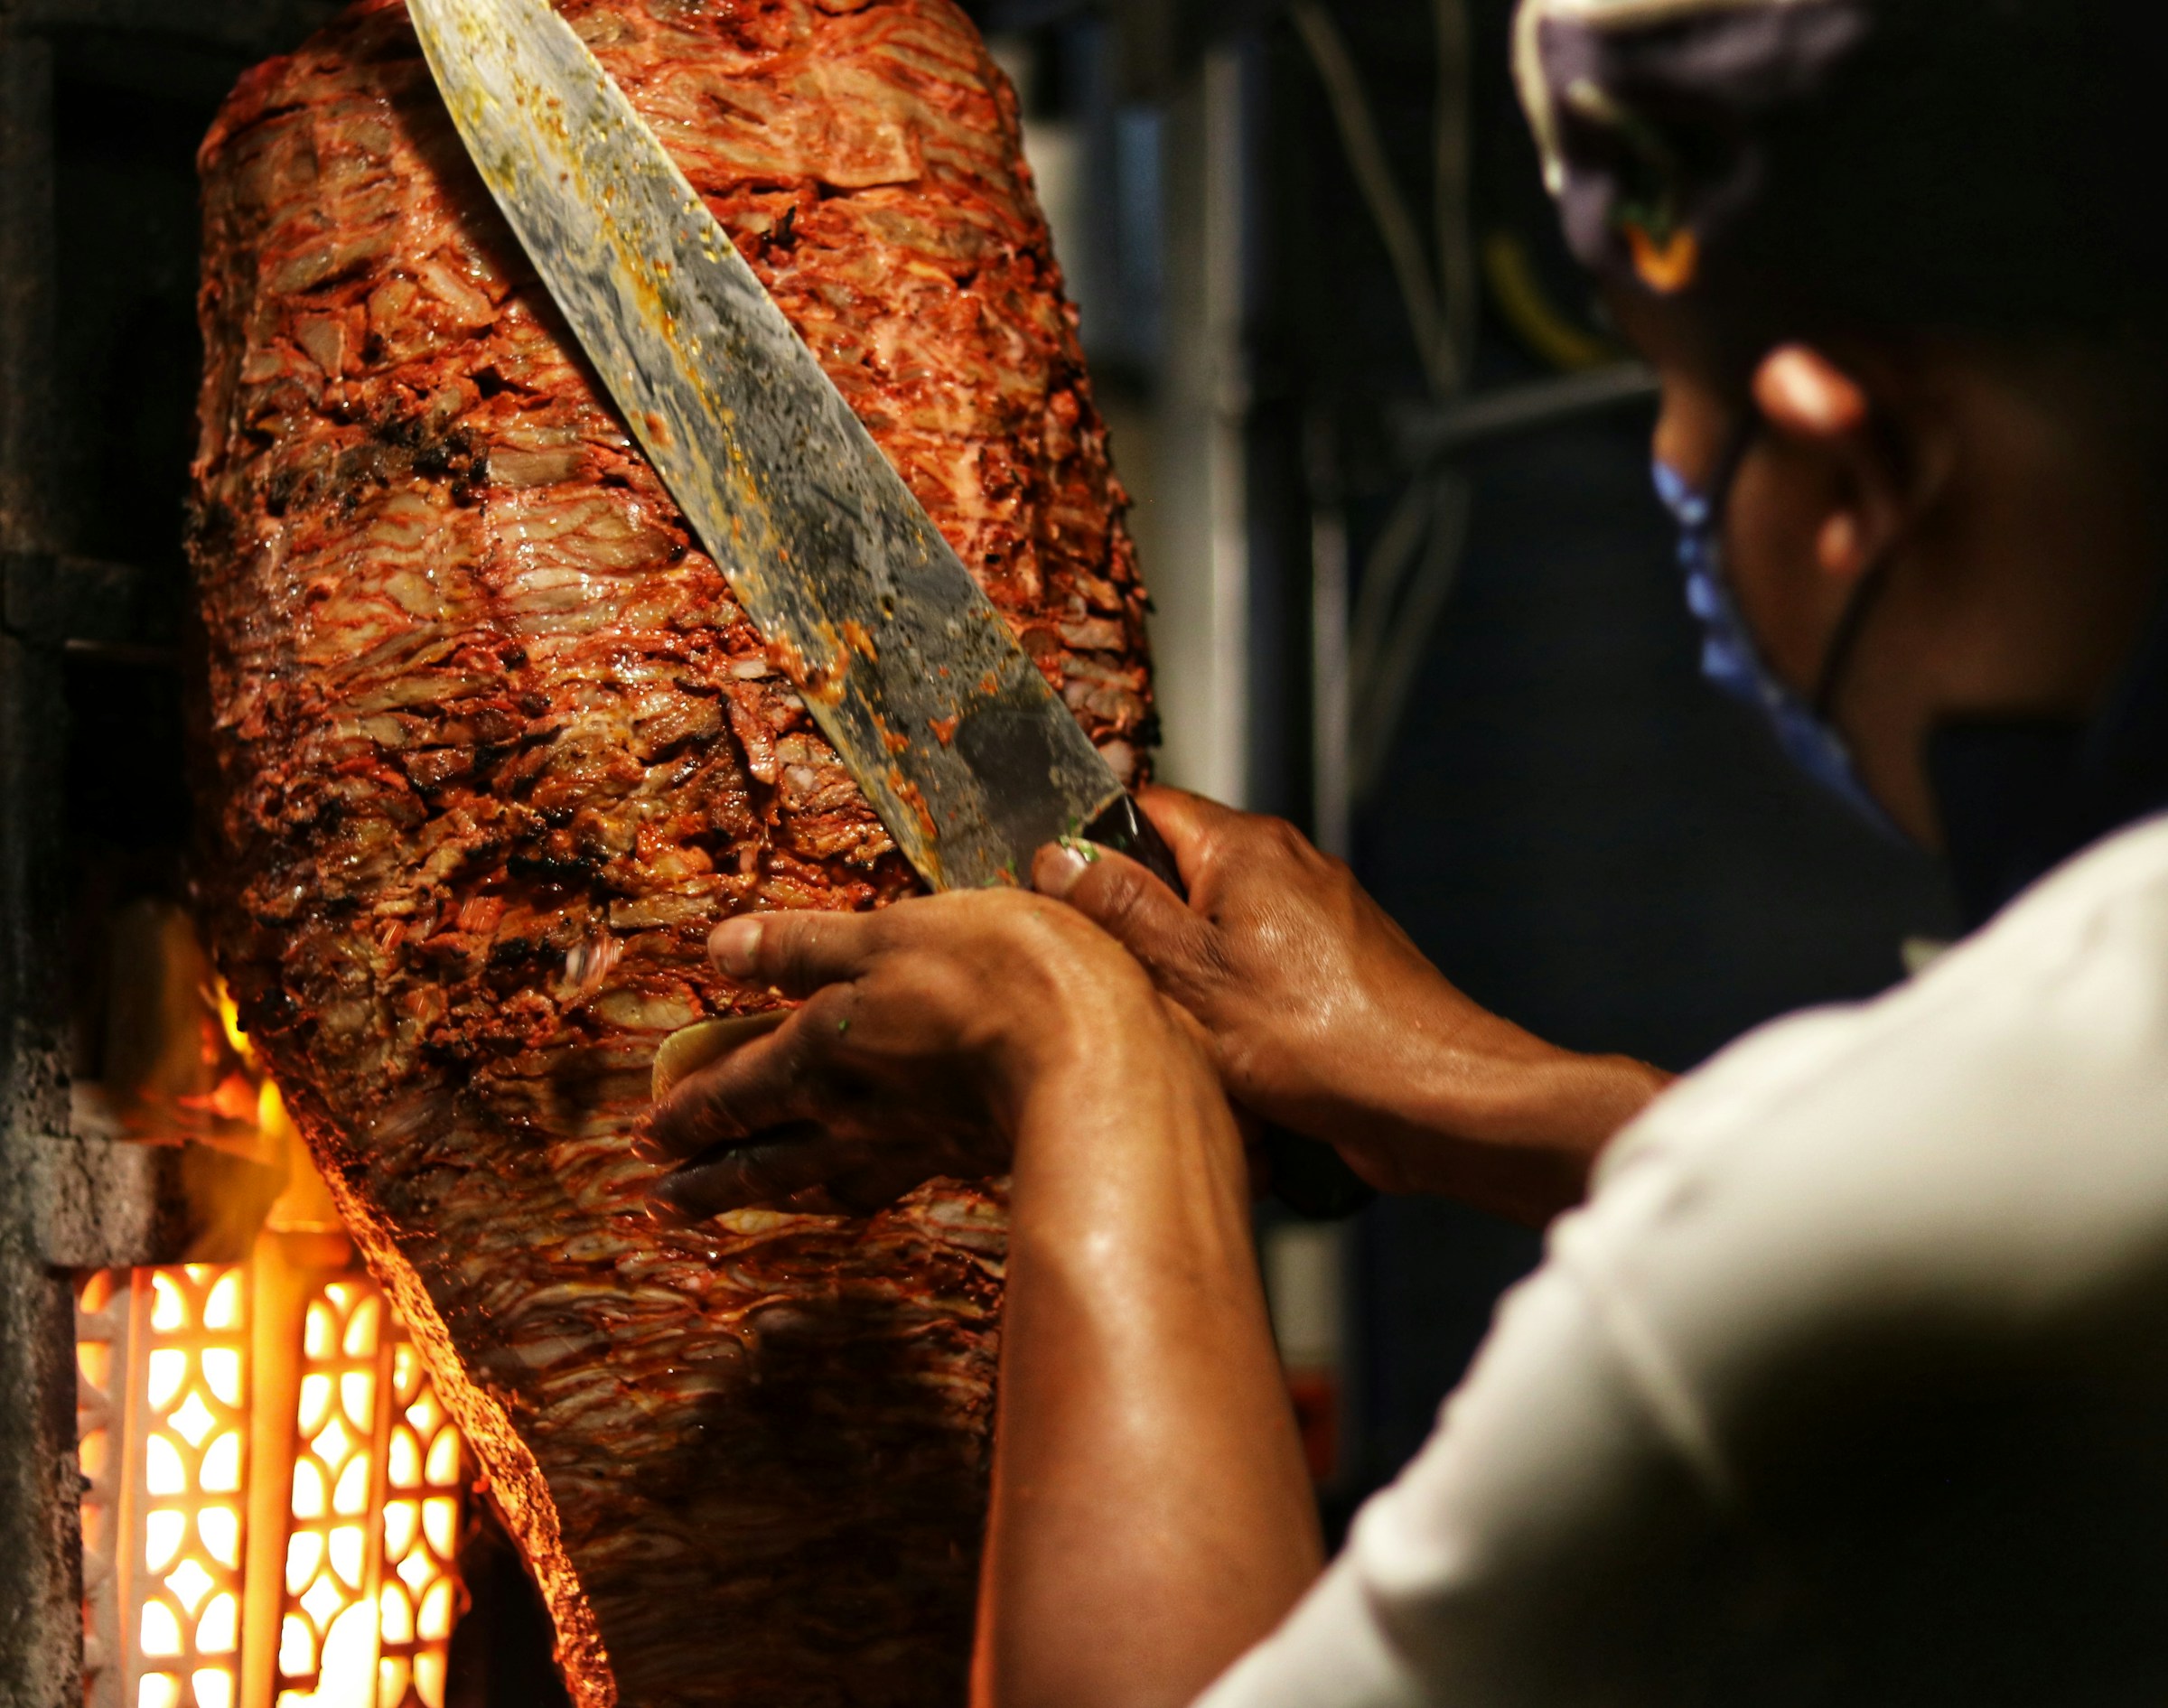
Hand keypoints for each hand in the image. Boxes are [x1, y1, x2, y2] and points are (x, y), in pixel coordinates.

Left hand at [637, 887, 1182, 1221]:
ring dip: (773, 1196)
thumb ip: (803, 946)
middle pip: (767, 1153)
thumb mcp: (888, 934)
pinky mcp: (969, 1157)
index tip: (649, 1133)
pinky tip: (860, 1196)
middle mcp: (857, 1113)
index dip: (691, 1109)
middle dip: (712, 1173)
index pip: (738, 1086)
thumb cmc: (999, 979)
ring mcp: (914, 1144)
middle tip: (666, 1198)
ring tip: (739, 1211)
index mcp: (823, 1050)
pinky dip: (855, 1193)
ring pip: (823, 1180)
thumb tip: (719, 949)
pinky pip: (888, 1185)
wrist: (1103, 1061)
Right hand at [1034, 789, 1670, 1222]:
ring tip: (1179, 1033)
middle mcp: (1288, 866)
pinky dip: (1234, 1013)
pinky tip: (1230, 1063)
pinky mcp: (1336, 972)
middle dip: (1141, 931)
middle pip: (1179, 874)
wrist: (1436, 1099)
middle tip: (1119, 983)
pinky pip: (1258, 976)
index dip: (1096, 848)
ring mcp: (1317, 918)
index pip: (1145, 808)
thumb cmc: (1323, 1041)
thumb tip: (1058, 856)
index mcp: (1247, 846)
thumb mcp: (1191, 977)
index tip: (1064, 900)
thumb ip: (1121, 911)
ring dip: (1188, 982)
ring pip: (1215, 934)